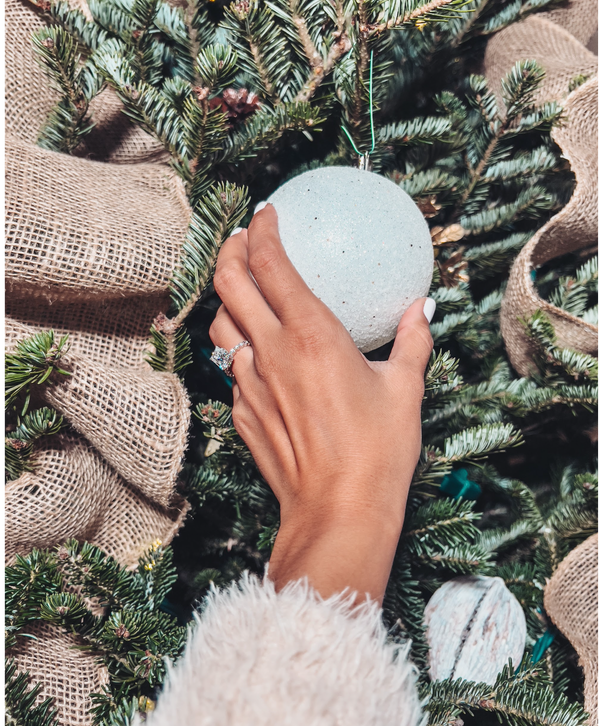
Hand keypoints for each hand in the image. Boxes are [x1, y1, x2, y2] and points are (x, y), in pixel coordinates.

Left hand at [210, 203, 433, 602]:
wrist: (338, 513)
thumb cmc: (378, 454)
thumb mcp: (405, 391)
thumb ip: (412, 342)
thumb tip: (422, 309)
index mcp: (312, 335)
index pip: (271, 263)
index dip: (262, 230)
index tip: (267, 212)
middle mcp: (272, 351)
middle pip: (229, 282)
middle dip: (230, 248)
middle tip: (243, 237)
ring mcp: (250, 383)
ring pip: (221, 323)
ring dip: (226, 296)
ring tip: (242, 286)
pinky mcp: (243, 412)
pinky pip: (230, 366)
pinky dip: (236, 344)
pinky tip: (253, 348)